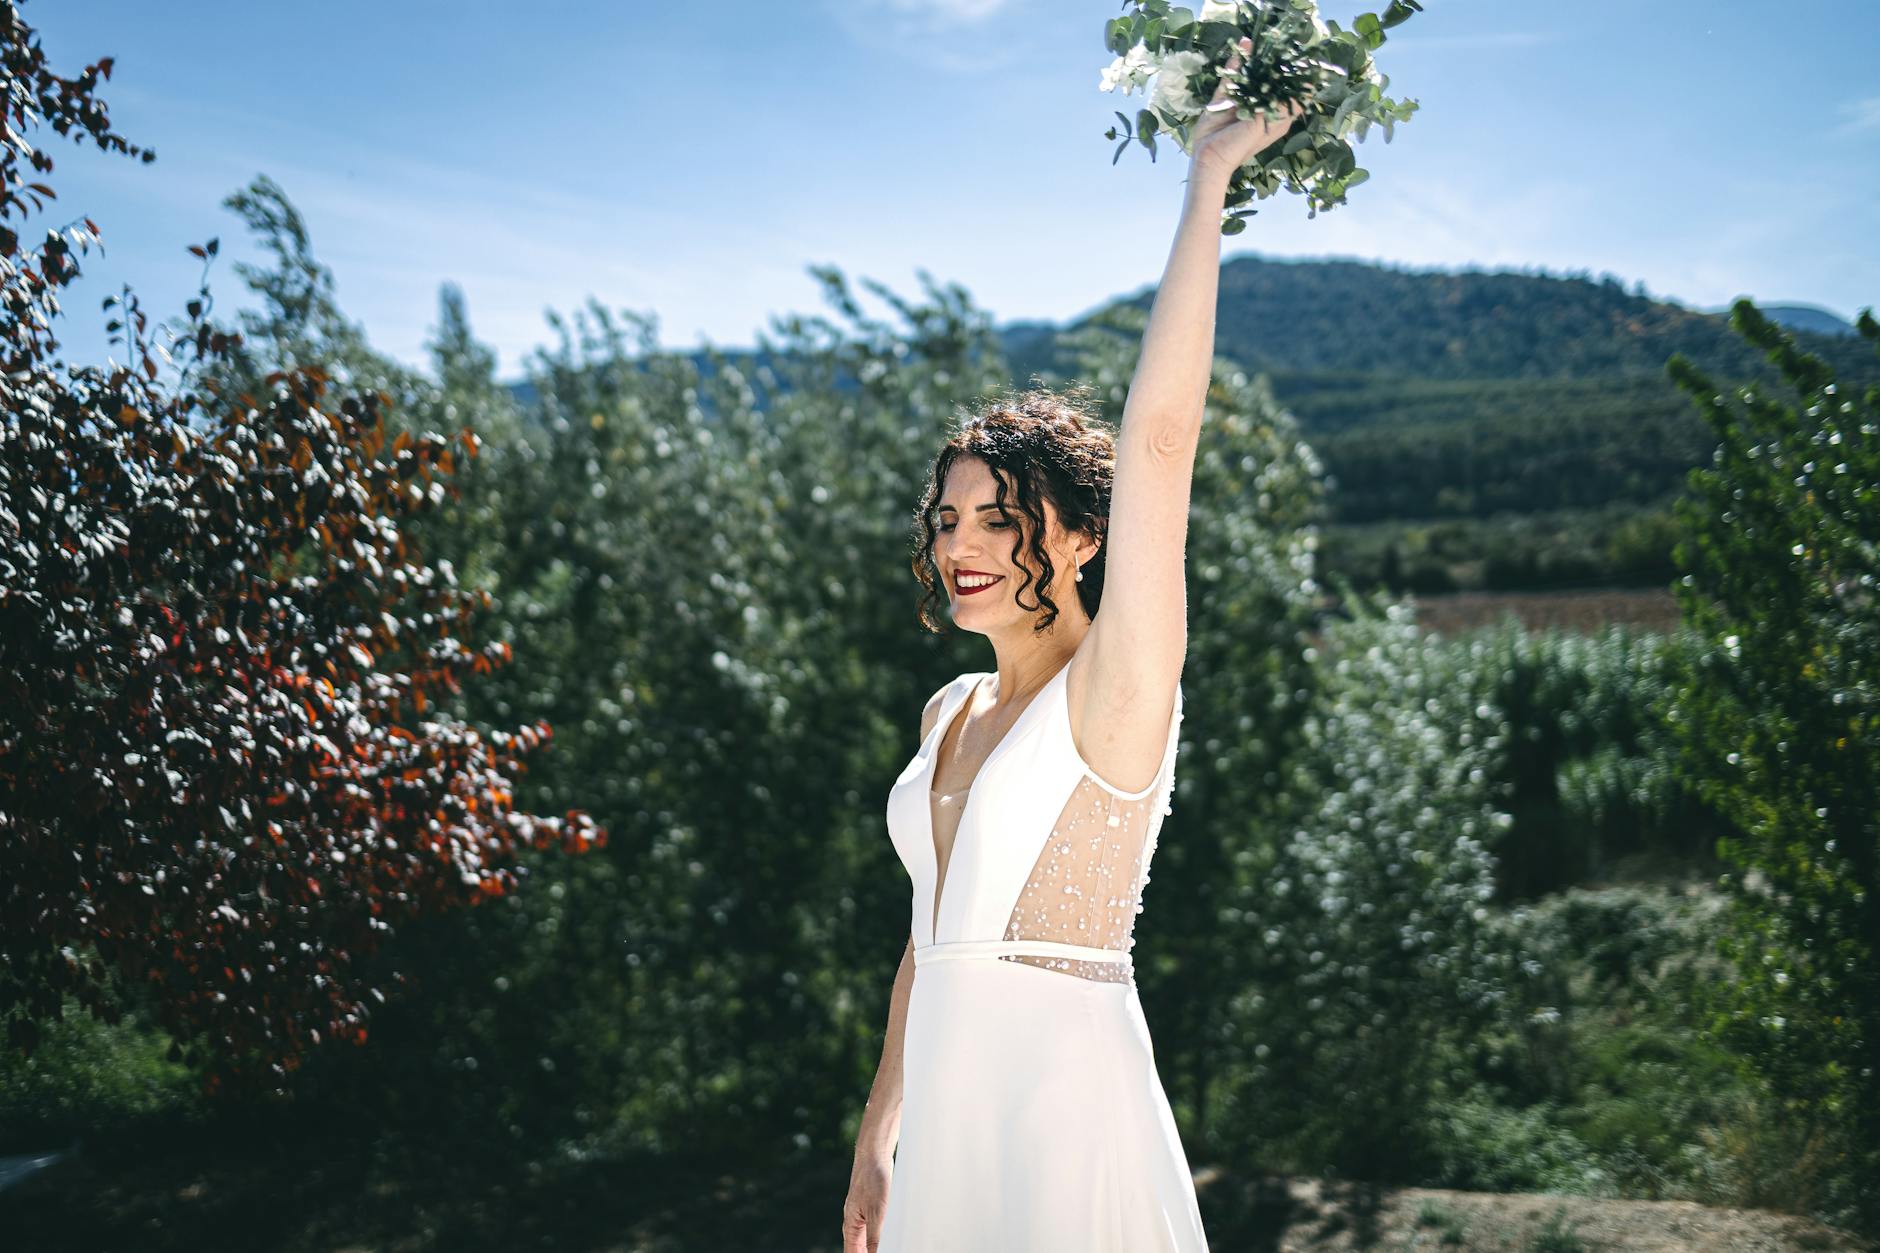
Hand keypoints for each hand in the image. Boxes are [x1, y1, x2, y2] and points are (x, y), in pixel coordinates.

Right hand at [842, 1153, 891, 1251]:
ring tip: (891, 1245)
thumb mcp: (876, 1212)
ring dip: (877, 1245)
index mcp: (850, 1226)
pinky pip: (878, 1227)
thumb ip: (875, 1238)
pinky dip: (884, 1234)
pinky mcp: (874, 1206)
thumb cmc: (872, 1180)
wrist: (875, 1154)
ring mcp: (864, 1214)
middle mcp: (855, 1222)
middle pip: (860, 1249)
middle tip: (888, 1249)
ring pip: (870, 1239)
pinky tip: (894, 1234)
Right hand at [1188, 36, 1311, 182]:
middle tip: (1280, 43)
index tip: (1301, 59)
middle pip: (1270, 81)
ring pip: (1250, 76)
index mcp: (1275, 116)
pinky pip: (1230, 77)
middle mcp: (1260, 106)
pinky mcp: (1223, 99)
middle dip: (1275, 64)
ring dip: (1255, 59)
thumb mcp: (1268, 126)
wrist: (1209, 158)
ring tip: (1260, 40)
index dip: (1296, 77)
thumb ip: (1285, 105)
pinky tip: (1242, 46)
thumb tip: (1308, 86)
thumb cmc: (1241, 146)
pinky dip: (1235, 63)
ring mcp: (1241, 101)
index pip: (1290, 93)